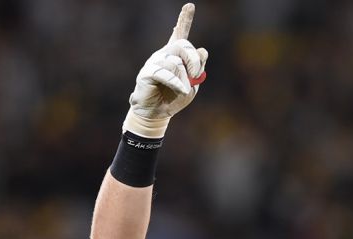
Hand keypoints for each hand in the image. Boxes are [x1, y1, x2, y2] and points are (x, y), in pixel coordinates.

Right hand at [123, 3, 207, 138]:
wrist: (157, 113)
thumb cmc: (173, 98)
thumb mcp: (192, 84)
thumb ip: (198, 69)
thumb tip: (203, 50)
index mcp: (175, 55)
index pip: (180, 33)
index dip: (185, 19)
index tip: (190, 5)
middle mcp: (164, 54)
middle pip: (183, 45)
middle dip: (194, 60)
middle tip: (197, 74)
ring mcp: (155, 62)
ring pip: (176, 62)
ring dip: (185, 78)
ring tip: (184, 90)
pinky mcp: (148, 72)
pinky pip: (166, 73)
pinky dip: (177, 82)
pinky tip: (182, 90)